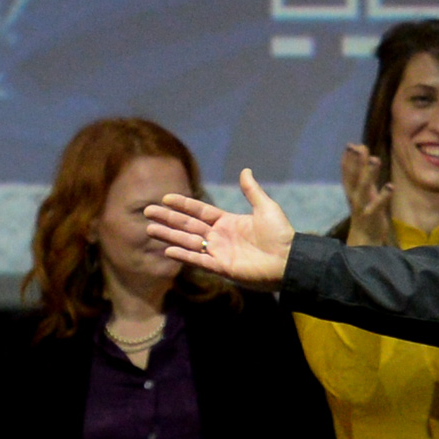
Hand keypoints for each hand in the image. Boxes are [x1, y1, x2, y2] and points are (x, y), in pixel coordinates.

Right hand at [144, 169, 297, 287]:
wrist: (291, 260)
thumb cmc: (281, 235)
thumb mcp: (265, 208)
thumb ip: (252, 191)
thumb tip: (245, 170)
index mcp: (228, 222)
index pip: (199, 212)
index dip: (183, 204)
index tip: (165, 198)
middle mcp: (220, 237)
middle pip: (188, 226)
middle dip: (168, 218)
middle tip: (147, 211)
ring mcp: (219, 253)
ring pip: (188, 242)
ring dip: (169, 236)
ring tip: (150, 229)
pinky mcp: (222, 267)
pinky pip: (199, 261)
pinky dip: (184, 256)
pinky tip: (168, 250)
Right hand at [338, 141, 390, 242]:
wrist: (364, 240)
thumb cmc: (366, 212)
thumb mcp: (364, 192)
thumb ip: (364, 173)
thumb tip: (362, 153)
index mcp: (351, 190)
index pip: (347, 172)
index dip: (348, 159)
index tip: (350, 144)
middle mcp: (354, 197)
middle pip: (353, 176)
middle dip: (355, 161)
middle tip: (356, 147)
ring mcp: (361, 206)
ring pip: (363, 188)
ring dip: (370, 173)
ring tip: (376, 159)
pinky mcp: (371, 216)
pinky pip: (377, 205)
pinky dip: (383, 196)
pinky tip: (390, 186)